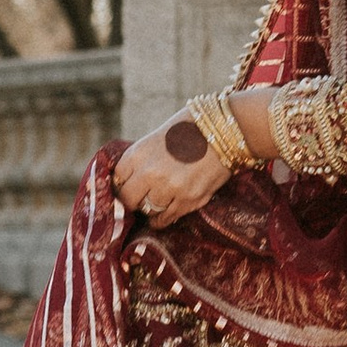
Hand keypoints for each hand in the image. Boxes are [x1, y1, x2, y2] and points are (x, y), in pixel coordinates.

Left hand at [114, 106, 239, 227]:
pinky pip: (165, 219)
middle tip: (140, 197)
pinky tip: (165, 212)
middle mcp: (150, 173)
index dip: (123, 182)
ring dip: (150, 208)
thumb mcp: (159, 136)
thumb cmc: (193, 127)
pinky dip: (162, 218)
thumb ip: (144, 157)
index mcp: (139, 152)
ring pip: (147, 211)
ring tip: (156, 202)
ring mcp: (169, 189)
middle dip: (133, 199)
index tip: (129, 184)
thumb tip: (133, 177)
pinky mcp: (189, 201)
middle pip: (128, 199)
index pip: (117, 178)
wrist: (229, 129)